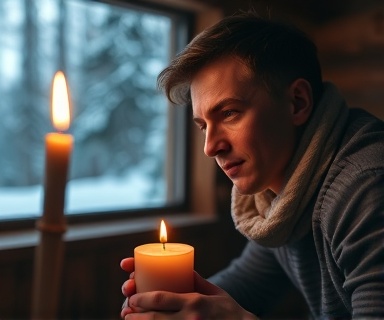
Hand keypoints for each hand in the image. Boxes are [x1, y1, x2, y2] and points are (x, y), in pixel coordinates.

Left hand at [120, 257, 256, 319]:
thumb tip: (180, 267)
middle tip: (126, 310)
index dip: (141, 299)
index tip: (132, 297)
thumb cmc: (228, 309)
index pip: (161, 298)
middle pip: (155, 318)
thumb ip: (195, 280)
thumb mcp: (212, 291)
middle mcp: (190, 318)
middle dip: (135, 314)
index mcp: (194, 301)